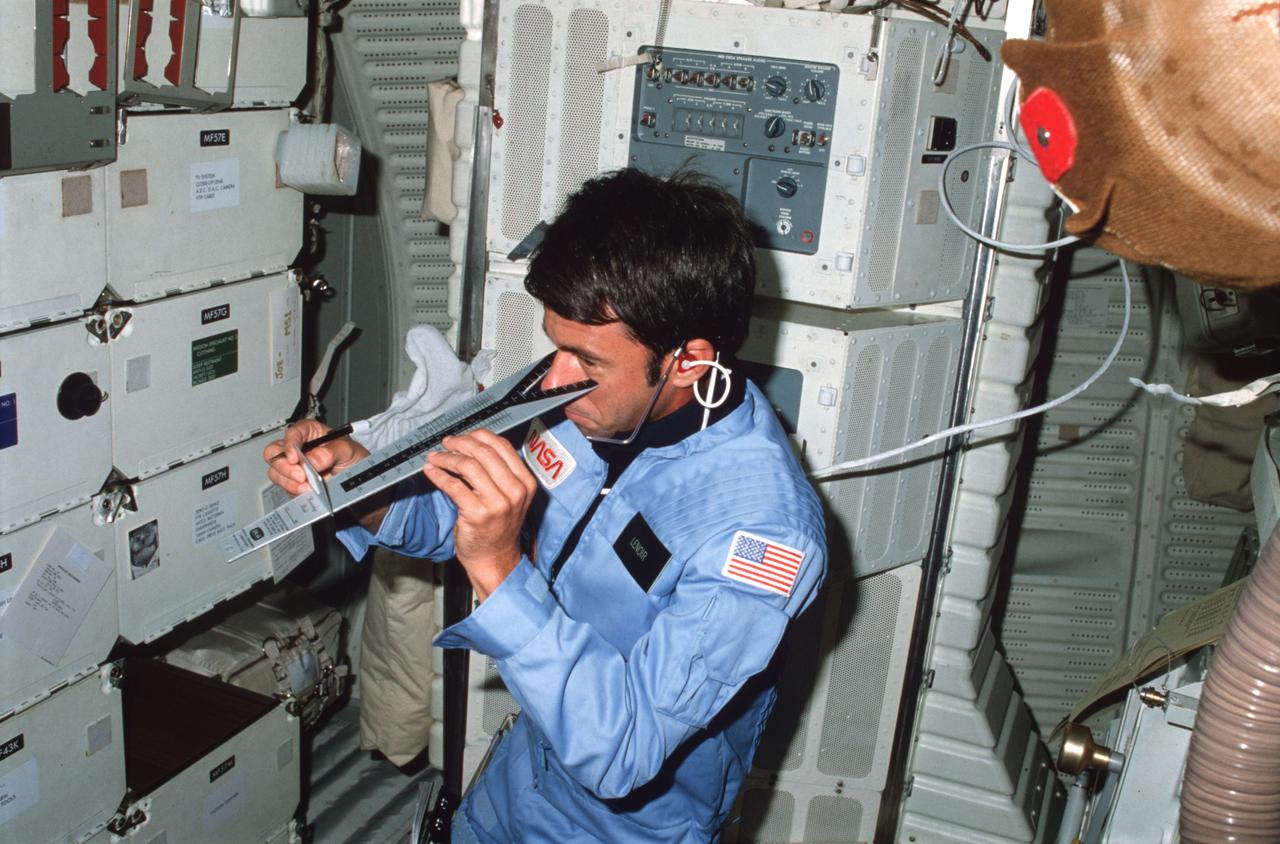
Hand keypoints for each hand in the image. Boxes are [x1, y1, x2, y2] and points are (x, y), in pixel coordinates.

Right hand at [264, 420, 369, 496]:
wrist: (357, 479)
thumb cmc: (353, 458)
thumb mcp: (348, 450)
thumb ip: (331, 452)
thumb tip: (313, 459)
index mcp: (309, 432)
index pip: (292, 433)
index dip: (290, 444)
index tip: (294, 458)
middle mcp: (298, 448)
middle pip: (274, 453)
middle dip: (284, 467)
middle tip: (301, 476)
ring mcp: (294, 466)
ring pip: (276, 472)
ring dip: (289, 482)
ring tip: (308, 487)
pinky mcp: (293, 482)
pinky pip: (285, 487)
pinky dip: (294, 491)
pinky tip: (308, 492)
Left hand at [423, 430, 537, 600]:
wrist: (494, 558)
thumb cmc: (498, 527)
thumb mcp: (510, 496)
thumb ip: (498, 472)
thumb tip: (471, 445)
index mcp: (525, 482)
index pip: (502, 447)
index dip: (479, 436)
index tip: (463, 436)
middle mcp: (515, 491)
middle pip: (485, 452)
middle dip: (461, 443)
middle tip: (447, 443)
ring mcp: (497, 503)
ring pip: (469, 466)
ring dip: (447, 458)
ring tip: (436, 457)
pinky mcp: (477, 514)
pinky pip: (454, 486)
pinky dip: (439, 475)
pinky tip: (431, 472)